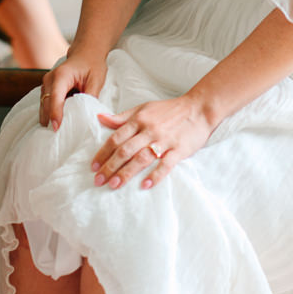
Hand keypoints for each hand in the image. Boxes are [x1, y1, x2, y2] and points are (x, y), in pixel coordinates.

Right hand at [39, 46, 107, 129]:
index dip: (56, 113)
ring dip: (48, 118)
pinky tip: (54, 125)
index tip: (56, 128)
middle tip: (55, 138)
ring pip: (43, 105)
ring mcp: (46, 83)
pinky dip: (49, 114)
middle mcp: (49, 79)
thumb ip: (91, 96)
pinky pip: (45, 103)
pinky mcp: (47, 89)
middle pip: (46, 103)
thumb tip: (87, 114)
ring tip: (54, 136)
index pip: (55, 97)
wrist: (85, 53)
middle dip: (49, 120)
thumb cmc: (92, 65)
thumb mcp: (96, 80)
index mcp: (62, 75)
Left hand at [92, 94, 214, 189]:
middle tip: (98, 181)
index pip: (116, 138)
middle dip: (110, 167)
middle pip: (125, 150)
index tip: (94, 166)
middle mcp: (149, 130)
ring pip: (141, 158)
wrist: (199, 108)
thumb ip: (122, 117)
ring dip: (126, 172)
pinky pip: (166, 164)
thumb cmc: (170, 110)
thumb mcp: (144, 108)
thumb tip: (100, 118)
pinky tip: (145, 185)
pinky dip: (155, 175)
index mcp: (139, 120)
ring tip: (114, 185)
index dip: (103, 153)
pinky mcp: (179, 149)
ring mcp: (164, 140)